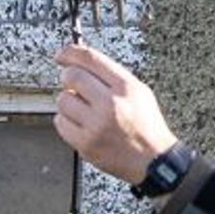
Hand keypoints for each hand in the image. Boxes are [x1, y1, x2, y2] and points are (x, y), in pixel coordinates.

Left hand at [53, 39, 177, 183]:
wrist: (153, 160)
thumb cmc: (146, 126)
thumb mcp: (139, 92)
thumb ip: (111, 76)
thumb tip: (78, 62)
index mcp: (126, 87)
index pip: (90, 59)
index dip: (70, 52)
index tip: (61, 55)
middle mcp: (111, 104)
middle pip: (72, 76)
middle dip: (69, 79)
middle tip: (75, 87)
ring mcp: (97, 125)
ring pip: (63, 100)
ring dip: (69, 103)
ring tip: (84, 111)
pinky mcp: (86, 143)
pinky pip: (60, 123)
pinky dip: (66, 122)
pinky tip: (81, 125)